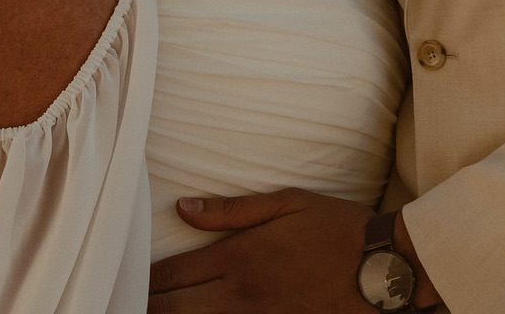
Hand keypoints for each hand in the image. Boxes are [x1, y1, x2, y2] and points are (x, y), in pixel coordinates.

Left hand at [147, 188, 370, 310]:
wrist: (379, 270)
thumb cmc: (333, 228)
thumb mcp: (284, 203)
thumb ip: (229, 209)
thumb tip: (182, 208)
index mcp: (238, 257)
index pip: (175, 274)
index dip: (146, 281)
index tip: (125, 280)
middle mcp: (240, 294)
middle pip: (178, 309)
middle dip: (150, 307)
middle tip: (126, 303)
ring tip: (151, 313)